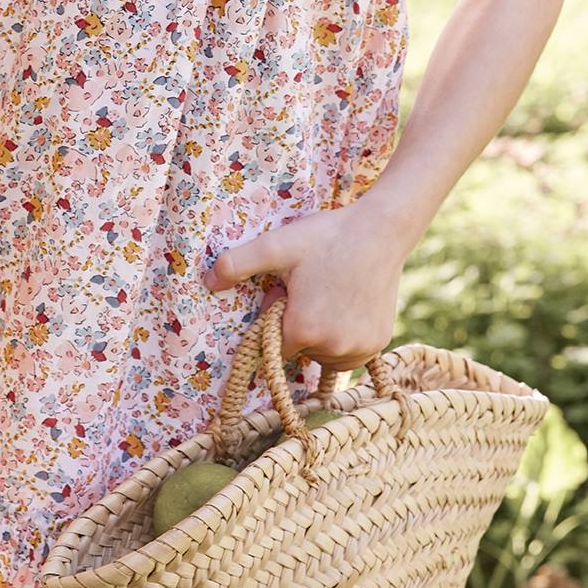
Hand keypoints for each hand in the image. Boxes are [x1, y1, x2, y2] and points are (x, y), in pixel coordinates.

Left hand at [201, 201, 406, 378]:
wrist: (381, 230)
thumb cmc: (327, 237)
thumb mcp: (276, 246)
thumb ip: (236, 264)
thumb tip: (207, 282)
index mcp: (303, 331)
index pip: (274, 347)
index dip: (276, 320)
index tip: (287, 296)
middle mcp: (333, 349)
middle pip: (301, 351)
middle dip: (299, 328)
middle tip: (309, 290)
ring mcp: (359, 349)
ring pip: (325, 356)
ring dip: (321, 338)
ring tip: (328, 297)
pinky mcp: (378, 344)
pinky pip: (351, 354)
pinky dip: (344, 340)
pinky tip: (346, 308)